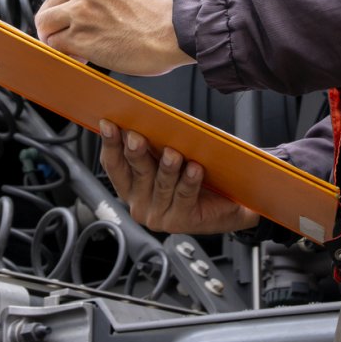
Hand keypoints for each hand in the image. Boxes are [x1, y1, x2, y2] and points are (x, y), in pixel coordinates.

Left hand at [35, 0, 194, 75]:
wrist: (177, 29)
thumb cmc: (160, 10)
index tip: (60, 0)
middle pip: (49, 0)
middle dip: (57, 18)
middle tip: (71, 30)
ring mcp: (81, 9)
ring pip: (46, 23)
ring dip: (55, 36)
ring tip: (73, 45)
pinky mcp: (80, 36)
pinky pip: (55, 44)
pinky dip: (64, 52)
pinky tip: (81, 55)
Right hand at [98, 120, 258, 233]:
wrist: (231, 203)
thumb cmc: (196, 176)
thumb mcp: (171, 158)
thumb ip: (156, 146)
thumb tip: (149, 120)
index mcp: (131, 186)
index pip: (114, 164)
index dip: (110, 144)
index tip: (109, 124)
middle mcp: (140, 202)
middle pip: (135, 173)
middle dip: (135, 153)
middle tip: (136, 138)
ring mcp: (159, 215)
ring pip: (161, 185)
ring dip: (167, 167)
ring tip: (173, 153)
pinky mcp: (181, 221)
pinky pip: (184, 196)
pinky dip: (189, 181)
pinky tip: (194, 169)